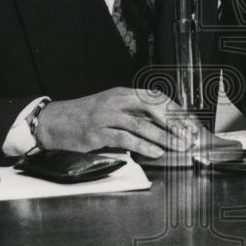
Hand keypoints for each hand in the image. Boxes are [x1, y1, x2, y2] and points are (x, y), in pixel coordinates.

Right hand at [34, 87, 210, 158]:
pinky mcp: (97, 132)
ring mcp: (106, 115)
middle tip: (190, 136)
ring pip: (141, 124)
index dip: (177, 111)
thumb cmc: (85, 117)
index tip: (192, 124)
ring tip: (179, 146)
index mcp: (124, 93)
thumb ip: (135, 114)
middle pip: (153, 107)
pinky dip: (143, 145)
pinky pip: (125, 138)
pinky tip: (156, 152)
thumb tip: (164, 127)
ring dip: (164, 137)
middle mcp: (117, 100)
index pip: (157, 98)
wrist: (54, 121)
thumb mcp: (113, 108)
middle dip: (175, 123)